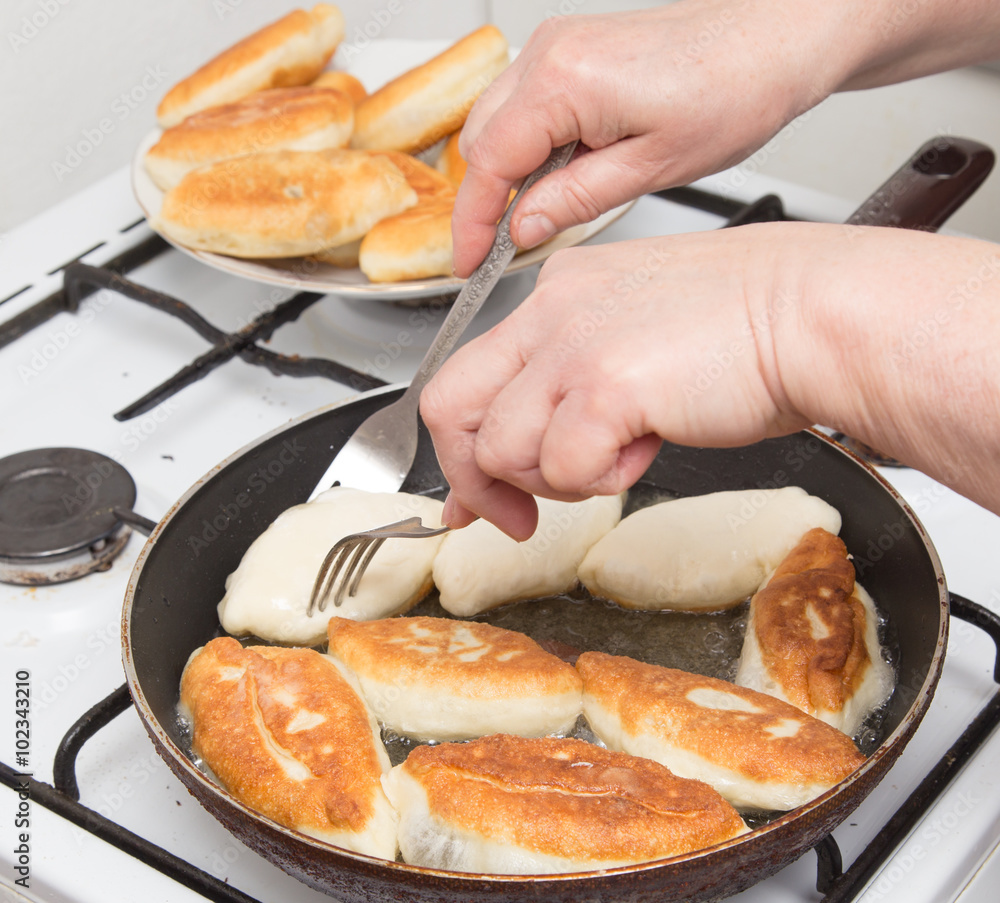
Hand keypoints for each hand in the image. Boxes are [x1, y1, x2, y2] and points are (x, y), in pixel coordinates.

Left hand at [421, 223, 999, 536]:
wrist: (817, 314)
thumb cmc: (748, 331)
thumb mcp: (633, 341)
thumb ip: (566, 389)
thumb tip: (519, 460)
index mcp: (556, 294)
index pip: (467, 374)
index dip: (463, 447)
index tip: (477, 496)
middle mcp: (551, 311)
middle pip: (450, 407)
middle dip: (472, 481)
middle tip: (513, 518)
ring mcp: (573, 346)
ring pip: (501, 449)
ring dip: (554, 479)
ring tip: (619, 456)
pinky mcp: (606, 386)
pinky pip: (562, 468)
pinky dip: (601, 480)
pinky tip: (647, 447)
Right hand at [451, 0, 855, 275]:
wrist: (776, 34)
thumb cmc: (735, 87)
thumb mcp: (651, 168)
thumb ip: (574, 201)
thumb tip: (523, 228)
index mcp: (563, 81)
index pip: (487, 164)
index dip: (473, 223)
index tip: (470, 263)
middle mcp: (550, 53)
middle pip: (480, 140)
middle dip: (483, 200)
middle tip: (499, 251)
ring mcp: (558, 46)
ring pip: (497, 122)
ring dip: (504, 174)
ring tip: (536, 218)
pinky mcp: (572, 49)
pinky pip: (524, 104)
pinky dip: (526, 147)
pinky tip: (555, 176)